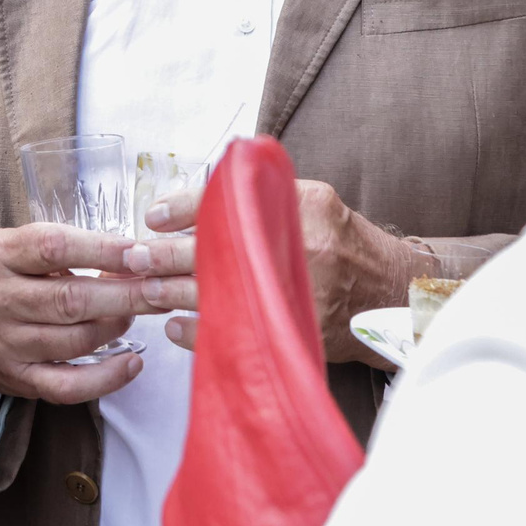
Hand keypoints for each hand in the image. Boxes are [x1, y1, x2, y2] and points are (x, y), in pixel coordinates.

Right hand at [0, 223, 150, 402]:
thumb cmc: (4, 274)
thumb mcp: (18, 245)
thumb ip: (66, 248)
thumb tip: (131, 258)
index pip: (54, 246)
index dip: (102, 249)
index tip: (140, 253)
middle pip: (70, 299)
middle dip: (125, 295)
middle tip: (160, 289)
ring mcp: (5, 343)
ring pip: (75, 340)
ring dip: (117, 327)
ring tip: (137, 314)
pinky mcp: (17, 379)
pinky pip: (68, 386)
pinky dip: (106, 378)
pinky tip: (132, 364)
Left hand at [123, 180, 427, 360]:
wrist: (389, 292)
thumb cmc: (341, 242)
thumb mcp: (309, 200)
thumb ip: (261, 194)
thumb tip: (197, 198)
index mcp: (300, 204)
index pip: (226, 200)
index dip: (182, 208)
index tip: (152, 217)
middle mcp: (297, 244)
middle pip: (212, 250)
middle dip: (165, 256)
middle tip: (135, 258)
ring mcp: (293, 289)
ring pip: (215, 293)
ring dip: (171, 294)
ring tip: (143, 290)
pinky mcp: (290, 327)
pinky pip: (232, 331)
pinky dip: (197, 331)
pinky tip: (173, 325)